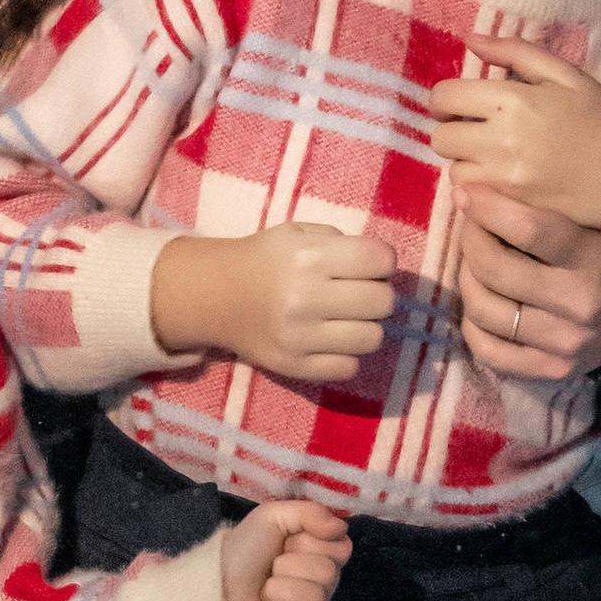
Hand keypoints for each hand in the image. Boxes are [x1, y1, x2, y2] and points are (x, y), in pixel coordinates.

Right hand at [151, 224, 397, 383]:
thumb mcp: (299, 234)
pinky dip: (346, 354)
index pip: (381, 261)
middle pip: (383, 302)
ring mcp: (299, 337)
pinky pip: (349, 367)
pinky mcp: (294, 366)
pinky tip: (330, 340)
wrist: (215, 296)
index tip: (370, 265)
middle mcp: (304, 297)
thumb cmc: (267, 260)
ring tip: (346, 318)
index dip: (383, 262)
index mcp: (309, 257)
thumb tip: (384, 269)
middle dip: (377, 294)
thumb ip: (343, 243)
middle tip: (358, 293)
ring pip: (372, 338)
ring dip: (366, 327)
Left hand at [219, 497, 353, 600]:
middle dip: (289, 566)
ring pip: (314, 599)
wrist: (213, 583)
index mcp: (322, 561)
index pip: (341, 549)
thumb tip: (340, 528)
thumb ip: (311, 513)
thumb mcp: (273, 517)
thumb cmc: (244, 552)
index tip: (286, 545)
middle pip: (327, 573)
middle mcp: (323, 591)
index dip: (308, 542)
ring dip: (279, 590)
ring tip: (263, 593)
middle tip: (270, 570)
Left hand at [431, 38, 600, 295]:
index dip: (446, 99)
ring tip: (490, 156)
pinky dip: (478, 187)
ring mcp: (505, 176)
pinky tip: (500, 179)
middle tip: (474, 130)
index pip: (445, 96)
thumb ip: (516, 53)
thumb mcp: (567, 77)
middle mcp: (503, 137)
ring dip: (464, 161)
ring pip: (452, 168)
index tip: (460, 105)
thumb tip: (471, 40)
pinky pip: (471, 195)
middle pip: (441, 136)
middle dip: (452, 130)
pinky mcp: (511, 204)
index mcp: (515, 99)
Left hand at [452, 188, 600, 385]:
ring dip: (467, 280)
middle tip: (471, 228)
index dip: (486, 207)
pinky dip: (472, 326)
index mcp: (596, 256)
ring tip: (474, 265)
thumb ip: (555, 204)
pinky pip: (488, 350)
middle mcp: (582, 302)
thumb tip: (491, 181)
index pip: (529, 229)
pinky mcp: (553, 370)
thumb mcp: (599, 223)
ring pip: (484, 309)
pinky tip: (481, 305)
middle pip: (495, 268)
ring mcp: (567, 342)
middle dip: (471, 240)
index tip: (467, 194)